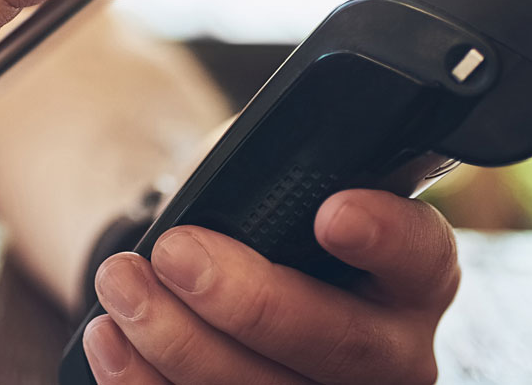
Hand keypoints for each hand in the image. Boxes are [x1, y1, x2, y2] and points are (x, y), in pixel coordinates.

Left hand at [83, 190, 459, 384]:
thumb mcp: (277, 175)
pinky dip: (144, 382)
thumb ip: (282, 173)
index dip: (384, 237)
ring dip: (179, 342)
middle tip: (176, 252)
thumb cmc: (255, 214)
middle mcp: (391, 352)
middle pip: (342, 346)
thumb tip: (251, 169)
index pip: (422, 255)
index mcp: (411, 273)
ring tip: (120, 282)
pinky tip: (109, 339)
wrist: (212, 265)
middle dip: (251, 301)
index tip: (331, 212)